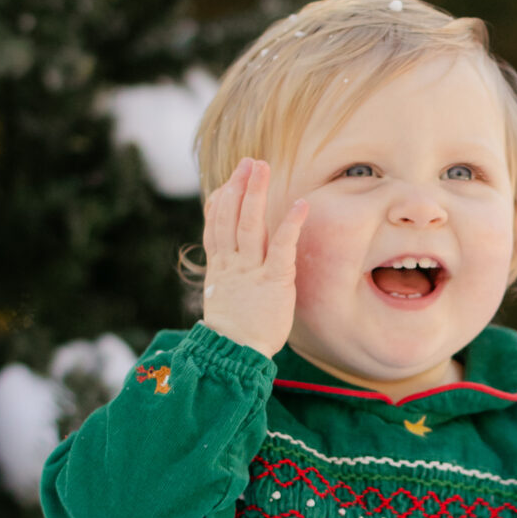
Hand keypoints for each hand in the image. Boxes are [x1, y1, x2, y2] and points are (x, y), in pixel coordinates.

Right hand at [201, 157, 307, 358]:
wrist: (232, 355)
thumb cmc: (234, 335)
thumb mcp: (223, 301)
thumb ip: (227, 279)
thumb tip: (228, 267)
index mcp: (220, 269)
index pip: (215, 227)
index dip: (220, 203)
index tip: (226, 183)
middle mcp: (232, 264)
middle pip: (231, 217)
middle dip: (239, 187)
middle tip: (249, 162)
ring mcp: (251, 271)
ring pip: (249, 224)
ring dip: (255, 193)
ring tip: (261, 167)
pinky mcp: (273, 281)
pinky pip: (281, 247)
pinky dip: (289, 224)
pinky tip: (300, 204)